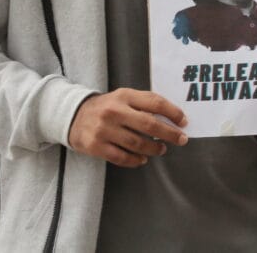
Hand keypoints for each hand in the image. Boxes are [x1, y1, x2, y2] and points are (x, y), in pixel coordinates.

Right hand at [68, 89, 187, 167]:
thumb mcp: (124, 97)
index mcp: (124, 96)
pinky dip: (135, 160)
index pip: (155, 102)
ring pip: (137, 143)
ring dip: (154, 148)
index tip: (184, 122)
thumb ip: (145, 103)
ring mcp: (103, 130)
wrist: (72, 115)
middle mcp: (114, 111)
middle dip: (169, 134)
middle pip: (149, 124)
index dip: (173, 113)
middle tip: (181, 139)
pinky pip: (121, 157)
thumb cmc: (107, 107)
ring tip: (162, 149)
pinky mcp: (95, 146)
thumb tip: (172, 117)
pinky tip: (143, 159)